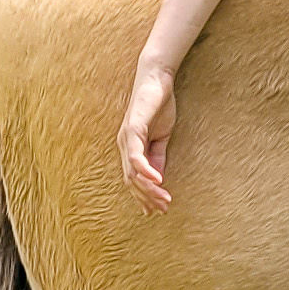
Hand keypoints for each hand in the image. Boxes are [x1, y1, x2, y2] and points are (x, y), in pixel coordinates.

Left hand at [119, 67, 178, 210]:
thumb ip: (158, 157)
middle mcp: (124, 145)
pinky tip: (158, 181)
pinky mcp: (133, 129)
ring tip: (164, 200)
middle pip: (131, 180)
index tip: (157, 210)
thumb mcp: (161, 137)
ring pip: (133, 172)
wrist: (157, 79)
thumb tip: (157, 179)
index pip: (133, 178)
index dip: (144, 195)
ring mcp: (126, 138)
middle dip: (147, 197)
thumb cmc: (159, 105)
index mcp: (130, 148)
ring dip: (149, 189)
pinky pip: (137, 156)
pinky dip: (146, 171)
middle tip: (162, 210)